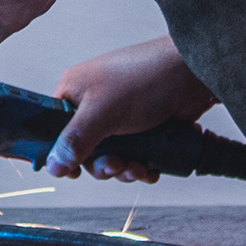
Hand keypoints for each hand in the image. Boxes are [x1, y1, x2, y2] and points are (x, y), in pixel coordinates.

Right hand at [47, 37, 217, 180]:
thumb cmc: (145, 77)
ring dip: (123, 169)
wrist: (193, 75)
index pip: (52, 128)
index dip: (58, 152)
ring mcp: (119, 117)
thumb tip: (53, 165)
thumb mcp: (103, 112)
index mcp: (75, 92)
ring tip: (137, 168)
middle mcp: (94, 105)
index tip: (69, 171)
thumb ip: (76, 140)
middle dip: (100, 165)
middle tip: (114, 166)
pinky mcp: (142, 128)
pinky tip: (150, 168)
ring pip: (109, 156)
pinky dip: (140, 166)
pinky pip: (133, 156)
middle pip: (84, 150)